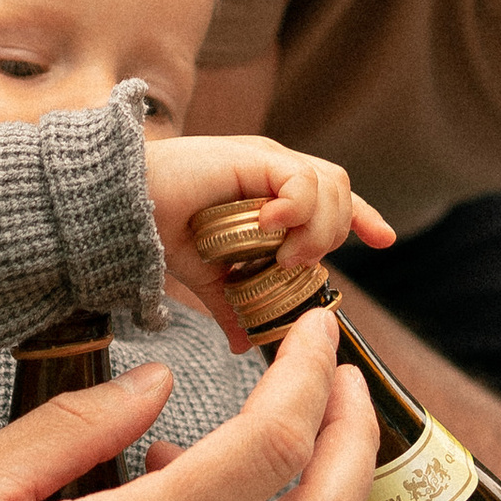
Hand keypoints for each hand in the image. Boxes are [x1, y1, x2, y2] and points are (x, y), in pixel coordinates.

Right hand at [144, 134, 394, 340]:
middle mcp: (275, 171)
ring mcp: (266, 160)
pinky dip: (297, 209)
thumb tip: (246, 343)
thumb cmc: (157, 231)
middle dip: (334, 233)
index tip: (383, 241)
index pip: (335, 197)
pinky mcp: (254, 157)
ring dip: (316, 227)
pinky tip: (270, 228)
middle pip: (341, 192)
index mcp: (271, 193)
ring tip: (283, 254)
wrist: (117, 208)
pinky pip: (301, 179)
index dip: (362, 217)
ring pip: (330, 184)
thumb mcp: (208, 278)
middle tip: (295, 266)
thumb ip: (233, 304)